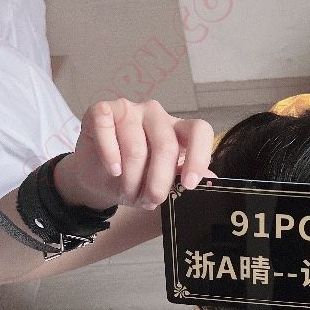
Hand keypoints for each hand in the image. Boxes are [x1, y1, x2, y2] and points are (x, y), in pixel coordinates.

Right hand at [58, 97, 217, 210]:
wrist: (96, 178)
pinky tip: (113, 170)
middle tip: (151, 200)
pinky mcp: (102, 110)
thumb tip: (212, 180)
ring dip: (131, 179)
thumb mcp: (161, 183)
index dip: (198, 156)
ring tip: (127, 193)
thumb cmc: (133, 178)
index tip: (189, 185)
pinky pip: (107, 130)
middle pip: (166, 146)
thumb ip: (183, 178)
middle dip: (158, 181)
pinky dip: (110, 156)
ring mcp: (130, 109)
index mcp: (177, 130)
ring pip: (136, 147)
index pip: (199, 130)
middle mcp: (157, 115)